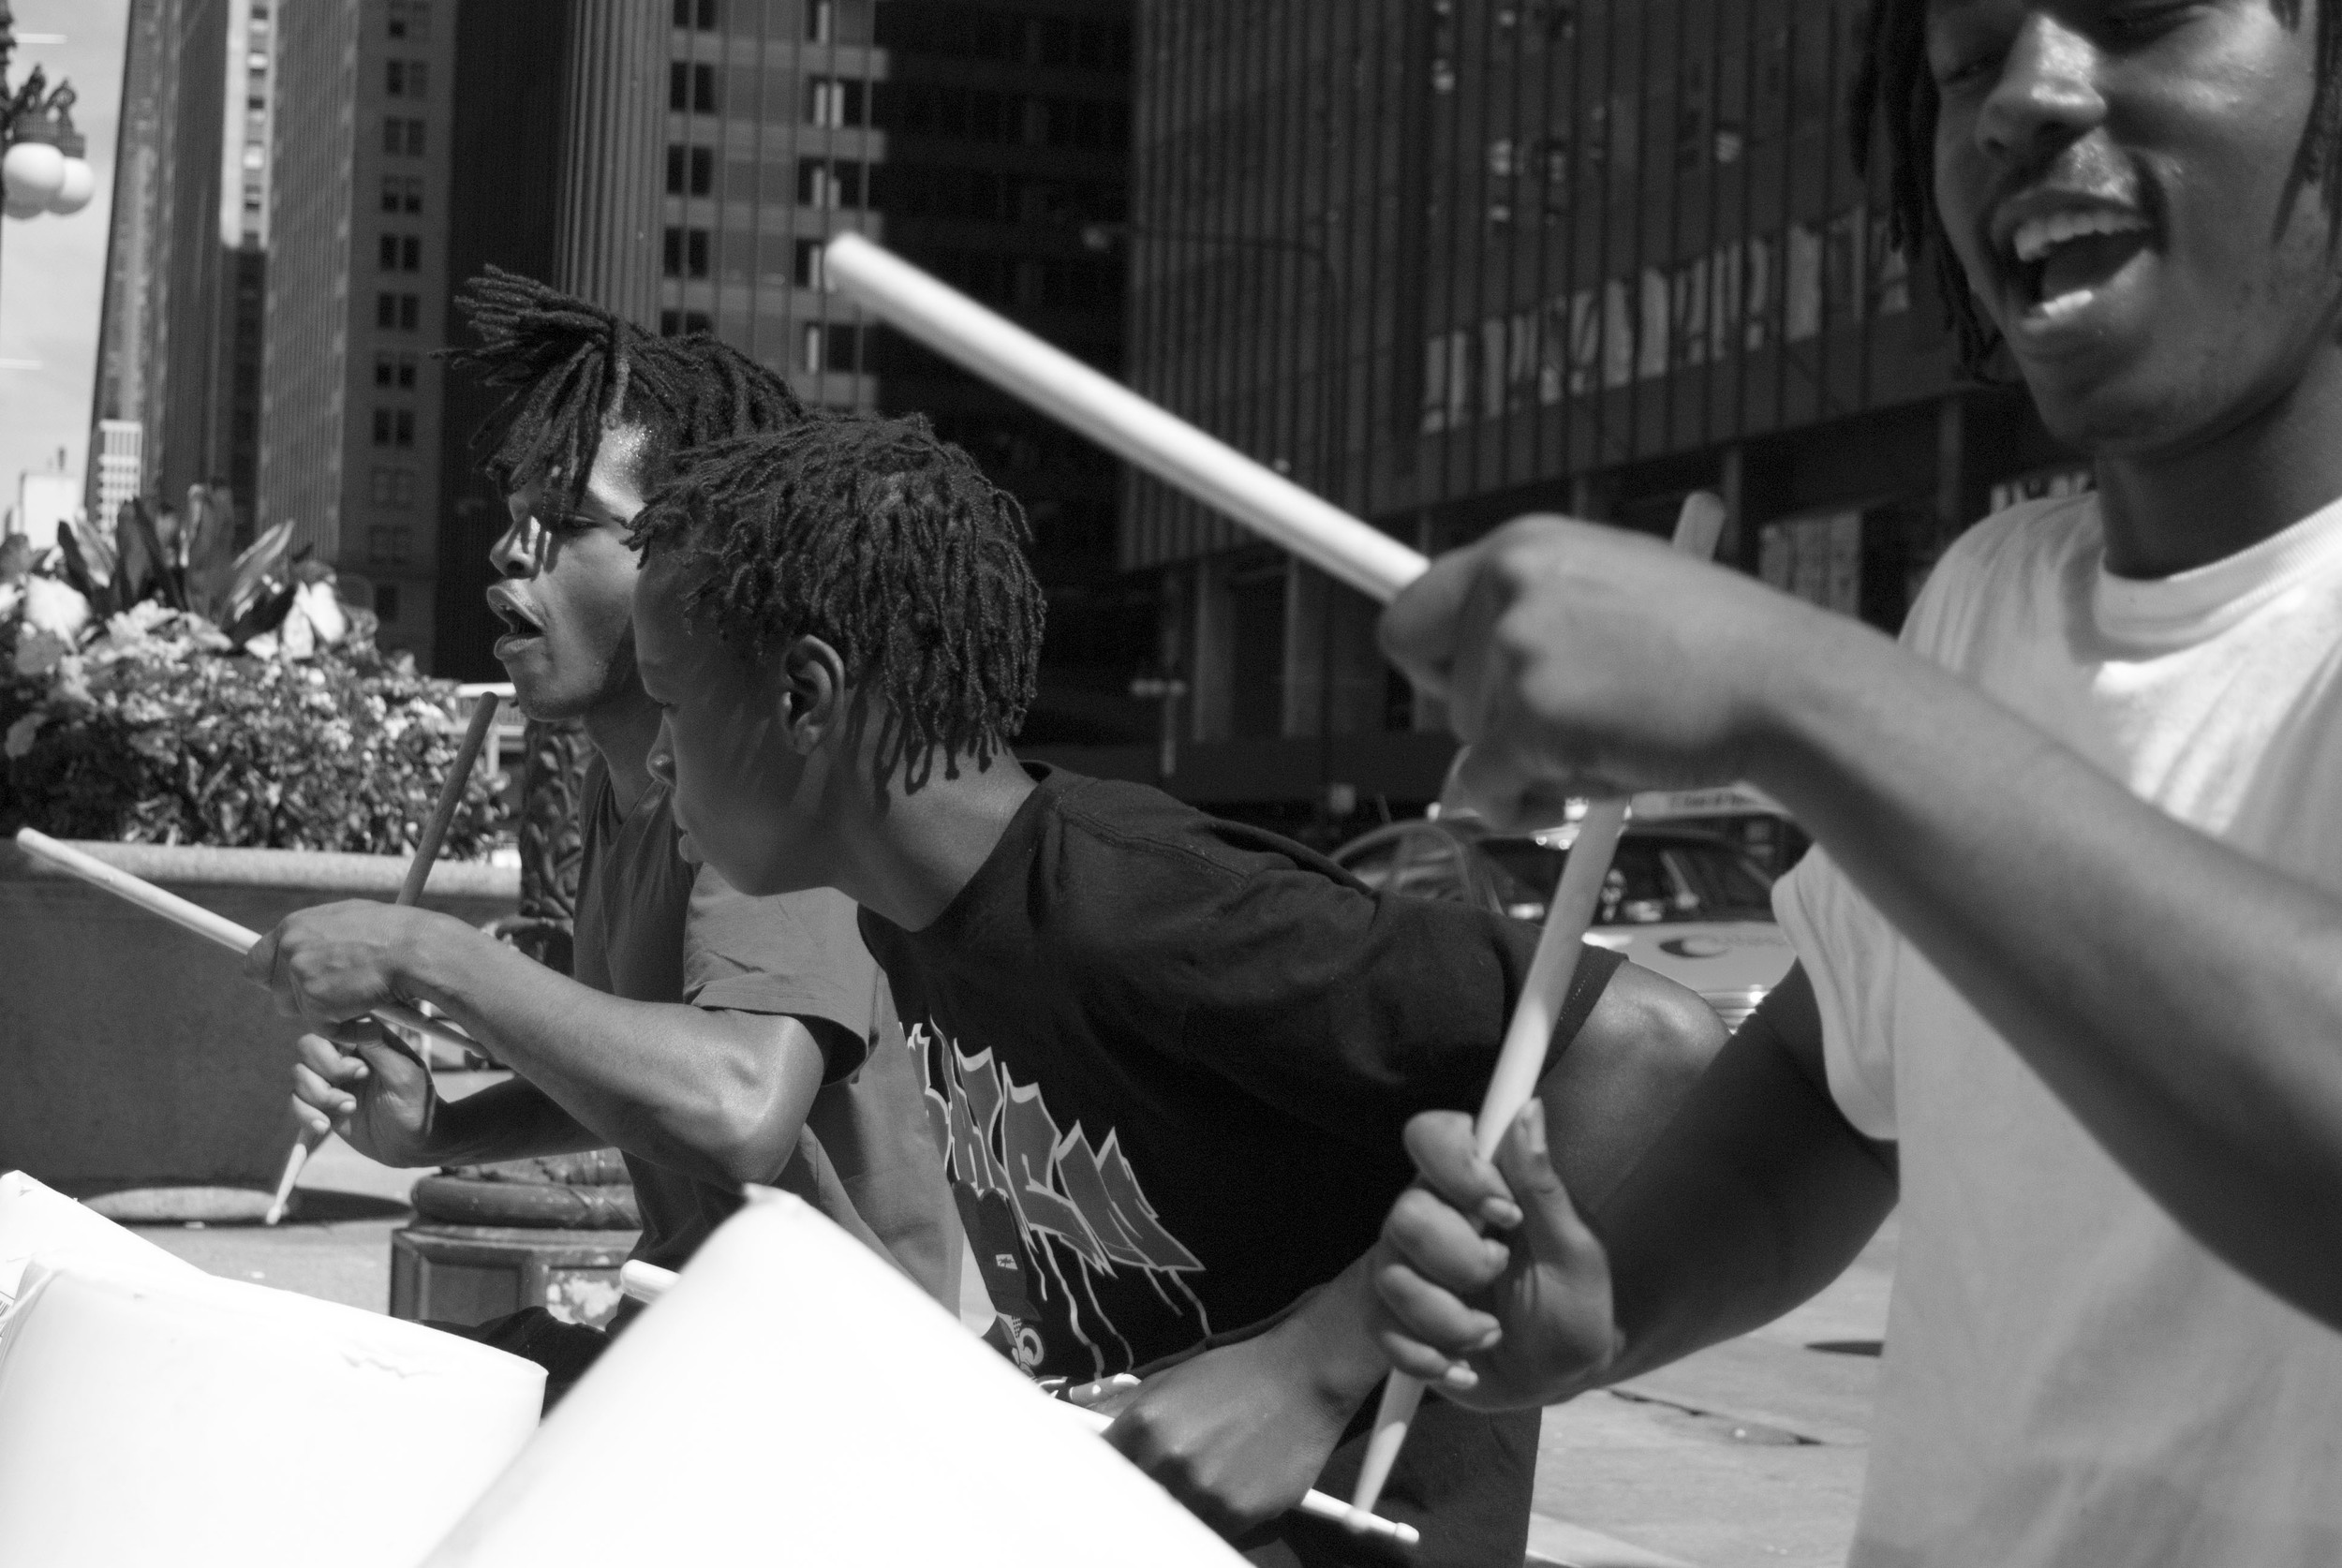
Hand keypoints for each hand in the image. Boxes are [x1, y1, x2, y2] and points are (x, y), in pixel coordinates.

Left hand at [244, 900, 464, 1041]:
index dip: (272, 977)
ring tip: (364, 998)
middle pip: (276, 991)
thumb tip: (306, 947)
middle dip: (303, 999)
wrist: (417, 949)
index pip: (256, 960)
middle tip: (337, 995)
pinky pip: (325, 1029)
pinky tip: (372, 1016)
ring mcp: (301, 975)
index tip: (284, 985)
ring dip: (330, 1012)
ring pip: (302, 1011)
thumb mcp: (348, 920)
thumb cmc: (395, 934)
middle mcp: (291, 948)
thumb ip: (318, 936)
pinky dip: (349, 1029)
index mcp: (295, 926)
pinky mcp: (317, 1002)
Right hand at [291, 1025, 437, 1167]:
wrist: (412, 1144)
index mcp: (366, 1039)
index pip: (333, 1024)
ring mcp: (331, 1080)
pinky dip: (305, 1114)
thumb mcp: (404, 1074)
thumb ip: (379, 1047)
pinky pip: (295, 1101)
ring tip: (349, 1108)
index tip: (362, 1069)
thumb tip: (358, 1019)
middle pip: (308, 1045)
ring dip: (319, 1094)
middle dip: (326, 1069)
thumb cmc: (417, 1104)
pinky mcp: (321, 1104)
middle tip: (356, 1082)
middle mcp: (345, 1055)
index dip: (337, 1045)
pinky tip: (325, 1126)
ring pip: (299, 1073)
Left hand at [1102, 1293, 1378, 1537]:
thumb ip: (1128, 1414)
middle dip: (1138, 1494)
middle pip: (1130, 1502)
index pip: (1101, 1469)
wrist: (1302, 1377)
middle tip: (1157, 1484)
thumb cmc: (1234, 1374)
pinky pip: (1208, 1528)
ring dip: (1176, 1507)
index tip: (1105, 1483)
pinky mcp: (1237, 1513)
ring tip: (1199, 1481)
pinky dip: (1211, 1516)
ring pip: (1169, 1519)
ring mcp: (1203, 1491)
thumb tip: (1093, 1439)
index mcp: (1143, 1424)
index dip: (1103, 1478)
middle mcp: (1168, 1460)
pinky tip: (1226, 1489)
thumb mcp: (1170, 1381)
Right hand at [1372, 1100, 1622, 1410]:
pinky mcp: (1391, 1317)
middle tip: (1499, 1275)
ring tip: (1490, 1333)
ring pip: (1392, 1275)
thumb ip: (1543, 1186)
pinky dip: (1429, 1356)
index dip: (1457, 1168)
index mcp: (1476, 1184)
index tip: (1504, 1211)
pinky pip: (1381, 1329)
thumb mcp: (1575, 1251)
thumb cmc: (1572, 1306)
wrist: (1555, 1380)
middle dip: (1460, 1261)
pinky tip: (1462, 1362)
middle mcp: (1433, 1214)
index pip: (1430, 1135)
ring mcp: (1406, 1265)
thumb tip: (1528, 1109)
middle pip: (1405, 1213)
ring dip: (1451, 1320)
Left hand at [1379, 516, 1845, 824]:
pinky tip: (1595, 782)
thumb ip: (1538, 618)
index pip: (1412, 610)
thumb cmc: (1715, 648)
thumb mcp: (1613, 590)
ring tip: (1619, 735)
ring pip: (1469, 743)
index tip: (1451, 691)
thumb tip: (1465, 685)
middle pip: (1439, 690)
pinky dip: (1522, 806)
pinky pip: (1484, 788)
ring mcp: (1515, 650)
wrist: (1784, 685)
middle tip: (1574, 724)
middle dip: (1492, 722)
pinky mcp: (1530, 718)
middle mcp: (1506, 585)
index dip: (1433, 663)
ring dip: (1530, 762)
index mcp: (1522, 545)